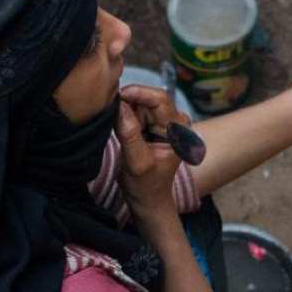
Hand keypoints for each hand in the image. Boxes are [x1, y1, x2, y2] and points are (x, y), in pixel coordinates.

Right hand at [115, 88, 185, 221]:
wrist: (148, 198)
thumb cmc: (147, 185)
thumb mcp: (137, 163)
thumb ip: (130, 134)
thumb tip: (119, 107)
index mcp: (180, 130)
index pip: (160, 99)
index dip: (138, 93)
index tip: (117, 96)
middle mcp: (176, 121)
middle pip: (148, 98)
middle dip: (129, 104)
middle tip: (111, 115)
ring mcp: (164, 122)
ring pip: (139, 103)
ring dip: (125, 111)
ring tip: (117, 130)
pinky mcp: (152, 124)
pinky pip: (135, 110)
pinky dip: (124, 115)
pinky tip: (119, 127)